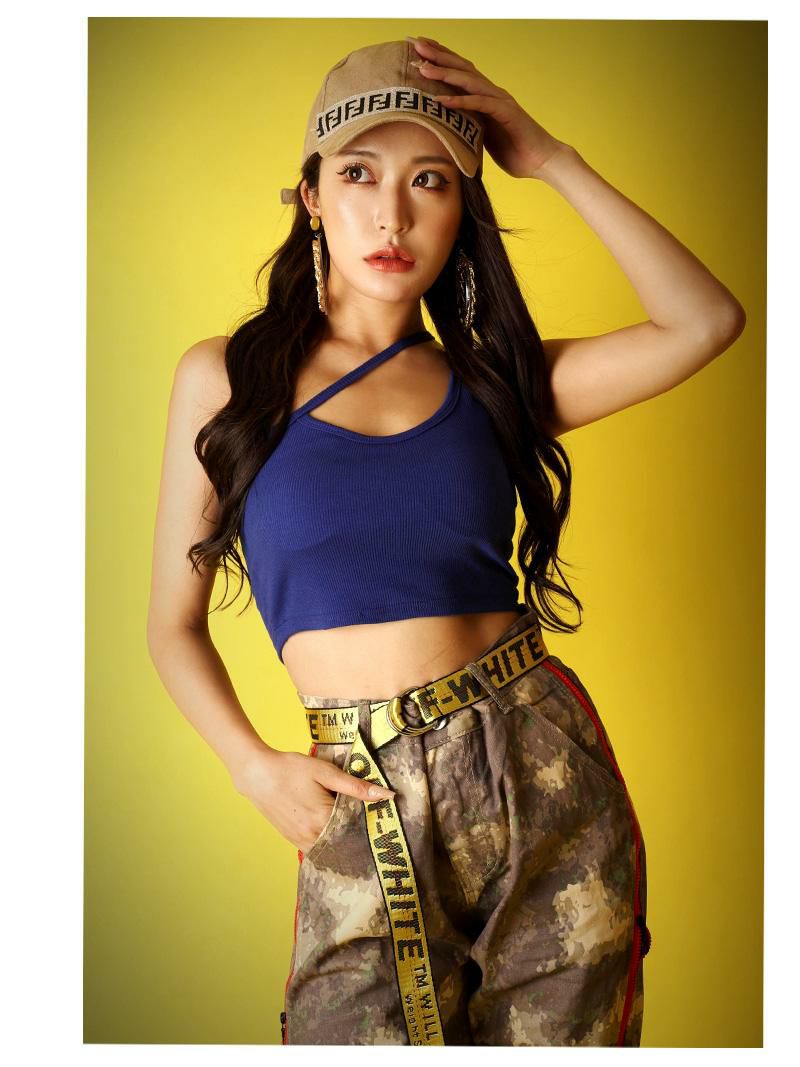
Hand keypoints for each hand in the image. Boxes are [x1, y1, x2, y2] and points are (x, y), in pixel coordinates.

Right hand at [231, 746, 394, 853]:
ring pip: (331, 847)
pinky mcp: (292, 840)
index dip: (371, 824)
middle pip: (346, 841)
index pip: (358, 830)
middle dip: (359, 834)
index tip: (383, 819)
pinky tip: (333, 827)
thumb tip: (387, 795)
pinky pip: (317, 847)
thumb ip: (356, 787)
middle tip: (372, 823)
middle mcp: (312, 836)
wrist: (256, 774)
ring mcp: (300, 841)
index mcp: (324, 820)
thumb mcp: (326, 772)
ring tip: (354, 824)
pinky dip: (328, 840)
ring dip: (343, 839)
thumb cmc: (291, 769)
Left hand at [408, 35, 569, 179]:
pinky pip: (480, 105)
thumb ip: (469, 127)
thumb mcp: (484, 137)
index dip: (439, 58)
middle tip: (414, 43)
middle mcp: (492, 92)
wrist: (543, 160)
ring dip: (445, 73)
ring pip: (468, 81)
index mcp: (485, 96)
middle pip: (461, 68)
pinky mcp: (506, 113)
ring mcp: (500, 101)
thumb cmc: (515, 151)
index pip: (459, 71)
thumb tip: (448, 130)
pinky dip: (461, 102)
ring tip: (423, 68)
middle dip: (437, 55)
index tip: (416, 50)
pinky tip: (443, 100)